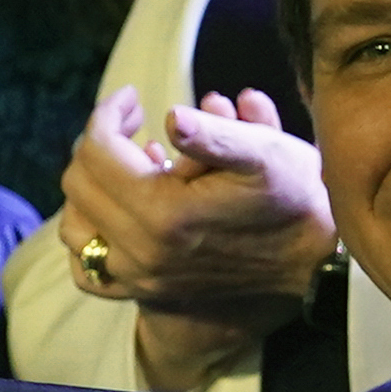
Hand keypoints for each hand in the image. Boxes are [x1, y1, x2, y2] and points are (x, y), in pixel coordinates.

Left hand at [61, 87, 333, 391]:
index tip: (133, 98)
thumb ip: (215, 133)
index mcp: (164, 215)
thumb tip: (171, 117)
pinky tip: (116, 212)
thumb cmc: (295, 199)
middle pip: (80, 184)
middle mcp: (142, 254)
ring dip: (92, 188)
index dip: (109, 113)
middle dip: (99, 144)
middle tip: (132, 123)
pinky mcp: (146, 293)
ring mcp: (141, 279)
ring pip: (74, 228)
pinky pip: (88, 271)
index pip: (98, 151)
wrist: (316, 264)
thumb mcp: (267, 154)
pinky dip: (90, 237)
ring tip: (129, 165)